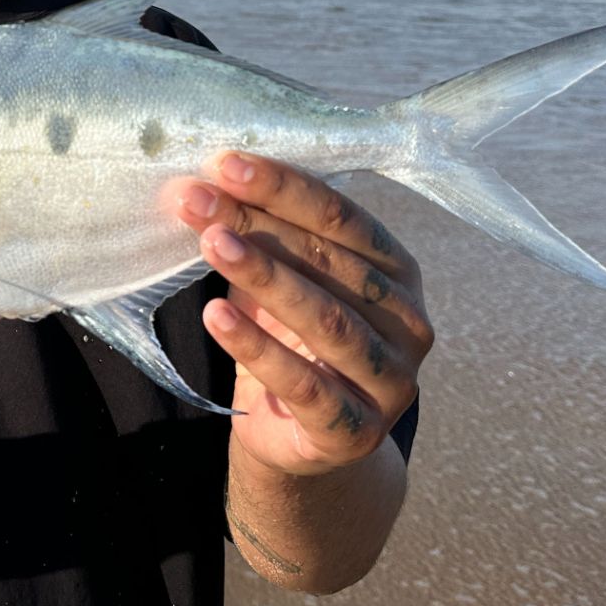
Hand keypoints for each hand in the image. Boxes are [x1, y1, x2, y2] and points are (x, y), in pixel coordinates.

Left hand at [164, 152, 432, 474]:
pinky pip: (305, 384)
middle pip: (330, 260)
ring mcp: (391, 380)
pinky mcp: (358, 431)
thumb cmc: (290, 343)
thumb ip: (259, 237)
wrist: (297, 440)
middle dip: (258, 223)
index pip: (343, 217)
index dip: (283, 187)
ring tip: (211, 243)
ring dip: (264, 275)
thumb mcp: (280, 283)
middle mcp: (407, 322)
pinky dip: (257, 347)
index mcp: (397, 272)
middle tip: (198, 199)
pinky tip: (216, 317)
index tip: (225, 164)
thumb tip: (203, 185)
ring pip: (326, 319)